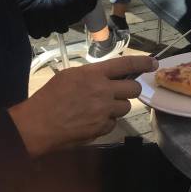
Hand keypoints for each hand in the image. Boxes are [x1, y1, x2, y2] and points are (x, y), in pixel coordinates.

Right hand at [8, 55, 157, 156]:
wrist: (36, 125)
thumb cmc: (49, 97)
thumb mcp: (69, 76)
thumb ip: (93, 74)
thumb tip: (109, 76)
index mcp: (94, 74)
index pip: (126, 65)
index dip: (143, 63)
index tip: (153, 63)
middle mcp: (103, 91)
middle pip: (133, 89)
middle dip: (129, 90)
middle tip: (119, 93)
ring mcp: (104, 111)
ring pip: (126, 107)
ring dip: (117, 107)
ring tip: (99, 108)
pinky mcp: (102, 128)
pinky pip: (114, 122)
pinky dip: (106, 121)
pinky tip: (91, 120)